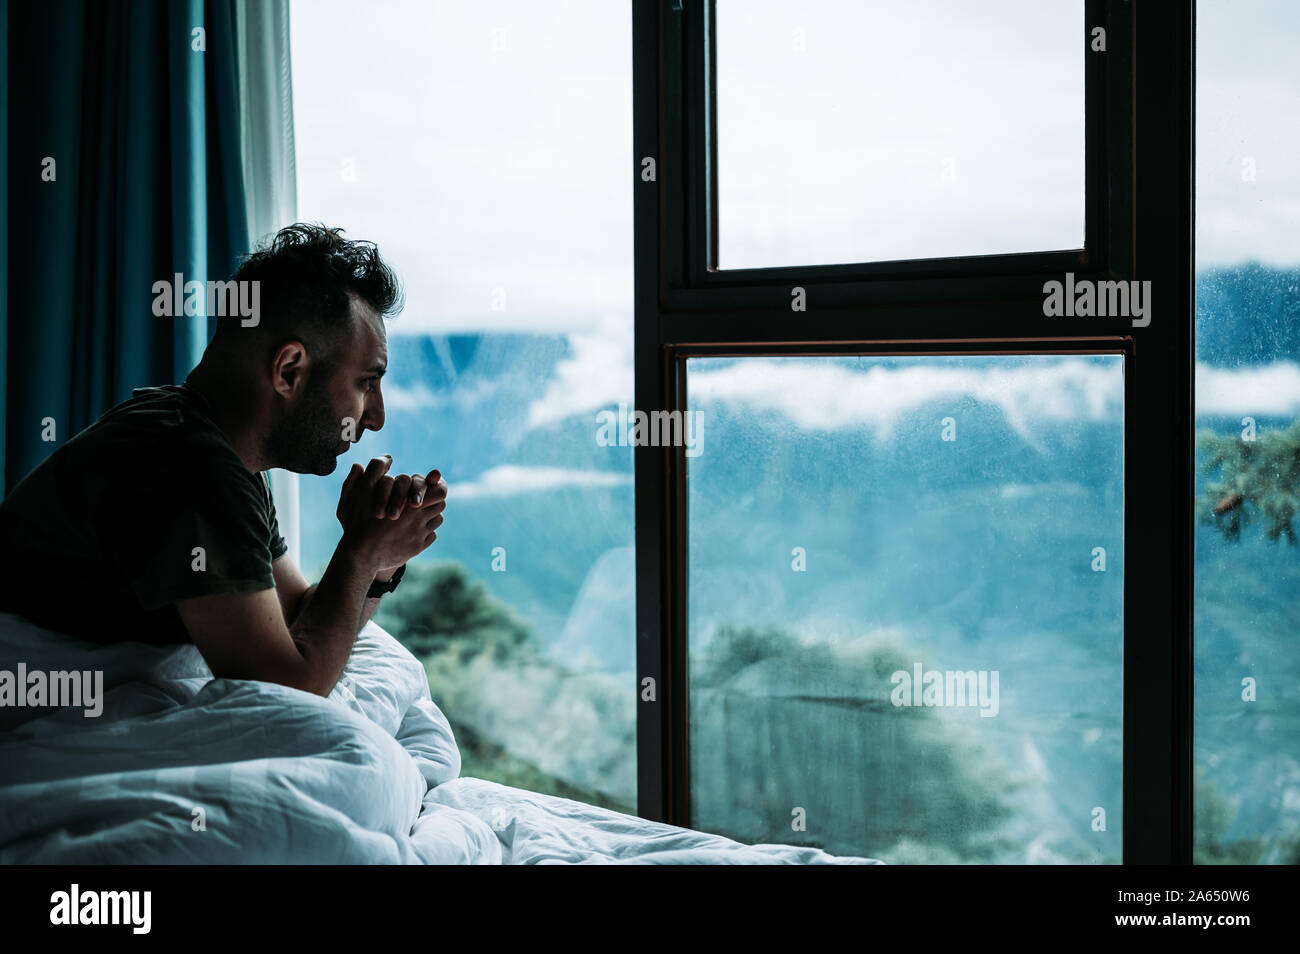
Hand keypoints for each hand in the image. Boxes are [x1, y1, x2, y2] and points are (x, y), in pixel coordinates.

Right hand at [336, 456, 445, 570]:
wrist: (360, 556)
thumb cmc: (357, 522)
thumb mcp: (359, 493)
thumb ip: (373, 472)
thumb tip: (387, 457)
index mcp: (408, 503)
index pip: (440, 490)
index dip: (437, 485)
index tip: (433, 482)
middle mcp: (417, 518)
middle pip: (440, 502)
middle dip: (433, 498)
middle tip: (422, 497)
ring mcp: (419, 534)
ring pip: (438, 518)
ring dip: (431, 514)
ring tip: (417, 513)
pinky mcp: (418, 548)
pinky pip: (432, 535)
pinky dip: (426, 531)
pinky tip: (413, 529)